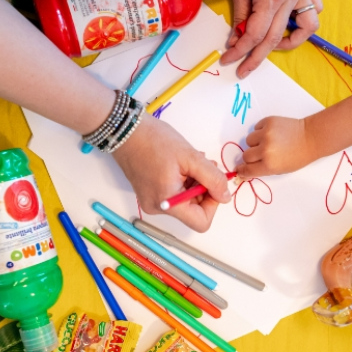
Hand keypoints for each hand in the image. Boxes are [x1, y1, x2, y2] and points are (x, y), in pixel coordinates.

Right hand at [112, 117, 231, 231]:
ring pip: (185, 201)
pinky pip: (175, 194)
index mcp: (167, 203)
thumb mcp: (191, 157)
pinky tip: (180, 164)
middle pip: (193, 211)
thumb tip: (226, 197)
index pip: (201, 222)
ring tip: (190, 161)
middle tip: (204, 165)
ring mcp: (152, 201)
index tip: (213, 183)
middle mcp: (158, 208)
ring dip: (195, 182)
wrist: (125, 130)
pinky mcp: (149, 193)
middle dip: (204, 189)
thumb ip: (213, 179)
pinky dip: (183, 181)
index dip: (213, 204)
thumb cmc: (154, 141)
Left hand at [221, 0, 322, 77]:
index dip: (240, 50)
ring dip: (290, 42)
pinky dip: (304, 21)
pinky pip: (314, 9)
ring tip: (272, 46)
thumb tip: (237, 38)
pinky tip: (288, 23)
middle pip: (275, 38)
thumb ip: (240, 12)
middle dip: (256, 57)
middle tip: (243, 69)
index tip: (229, 59)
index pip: (255, 34)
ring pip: (306, 27)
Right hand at [237, 116, 314, 177]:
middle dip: (251, 156)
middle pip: (246, 155)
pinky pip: (256, 128)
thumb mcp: (280, 169)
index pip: (247, 170)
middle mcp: (265, 150)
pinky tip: (272, 133)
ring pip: (249, 140)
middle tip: (261, 154)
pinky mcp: (268, 122)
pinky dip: (261, 131)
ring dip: (255, 142)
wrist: (310, 137)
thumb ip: (262, 169)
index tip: (241, 169)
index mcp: (269, 165)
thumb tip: (244, 170)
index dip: (243, 170)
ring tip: (269, 141)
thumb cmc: (297, 157)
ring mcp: (266, 134)